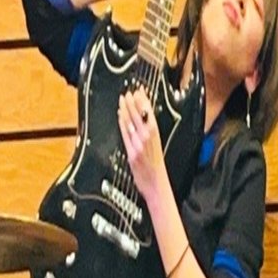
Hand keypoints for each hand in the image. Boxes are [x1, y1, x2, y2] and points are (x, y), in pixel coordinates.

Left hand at [118, 87, 167, 204]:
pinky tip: (120, 115)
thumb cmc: (157, 169)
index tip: (139, 92)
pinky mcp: (131, 151)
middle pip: (139, 116)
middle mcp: (148, 139)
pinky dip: (122, 122)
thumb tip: (143, 122)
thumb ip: (150, 136)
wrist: (156, 184)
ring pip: (131, 123)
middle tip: (128, 92)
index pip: (149, 114)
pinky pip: (125, 133)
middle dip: (133, 103)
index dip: (143, 102)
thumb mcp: (157, 148)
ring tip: (122, 99)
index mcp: (156, 137)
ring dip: (126, 109)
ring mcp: (138, 144)